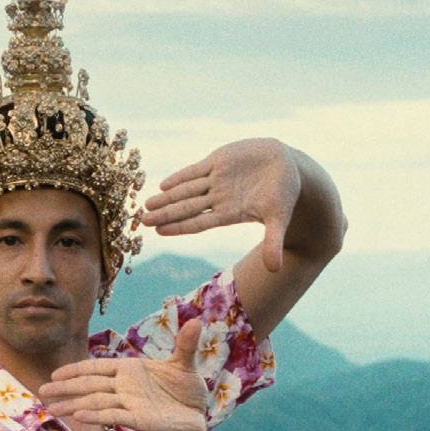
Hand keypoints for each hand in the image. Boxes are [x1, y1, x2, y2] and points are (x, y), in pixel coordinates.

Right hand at [39, 319, 209, 430]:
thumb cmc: (187, 391)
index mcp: (130, 370)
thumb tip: (197, 321)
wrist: (197, 417)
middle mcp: (125, 387)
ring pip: (96, 401)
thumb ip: (185, 345)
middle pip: (90, 384)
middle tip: (42, 391)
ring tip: (52, 408)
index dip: (77, 369)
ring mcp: (130, 404)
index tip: (56, 374)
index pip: (98, 367)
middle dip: (66, 387)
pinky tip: (79, 415)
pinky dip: (96, 415)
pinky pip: (113, 415)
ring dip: (73, 404)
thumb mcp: (186, 365)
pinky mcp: (138, 419)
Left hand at [139, 137, 302, 272]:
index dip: (178, 226)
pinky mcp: (218, 161)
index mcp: (229, 213)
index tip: (159, 232)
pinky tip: (163, 185)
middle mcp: (218, 198)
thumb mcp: (279, 219)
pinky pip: (195, 170)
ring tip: (147, 205)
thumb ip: (273, 242)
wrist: (287, 166)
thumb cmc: (283, 195)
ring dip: (166, 197)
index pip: (198, 223)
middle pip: (186, 208)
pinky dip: (180, 177)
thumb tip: (275, 269)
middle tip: (142, 220)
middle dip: (165, 214)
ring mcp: (216, 180)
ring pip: (186, 189)